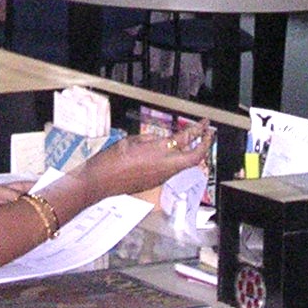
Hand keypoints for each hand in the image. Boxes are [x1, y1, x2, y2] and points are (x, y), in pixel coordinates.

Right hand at [81, 122, 214, 198]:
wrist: (100, 181)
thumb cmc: (112, 159)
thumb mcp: (132, 140)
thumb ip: (151, 139)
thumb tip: (161, 141)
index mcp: (159, 151)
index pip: (186, 138)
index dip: (198, 129)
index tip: (205, 123)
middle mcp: (165, 166)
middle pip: (195, 157)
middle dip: (205, 145)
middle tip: (208, 135)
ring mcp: (161, 177)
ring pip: (184, 165)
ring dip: (191, 154)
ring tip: (192, 143)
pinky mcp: (154, 183)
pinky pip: (171, 171)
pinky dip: (176, 162)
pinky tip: (170, 155)